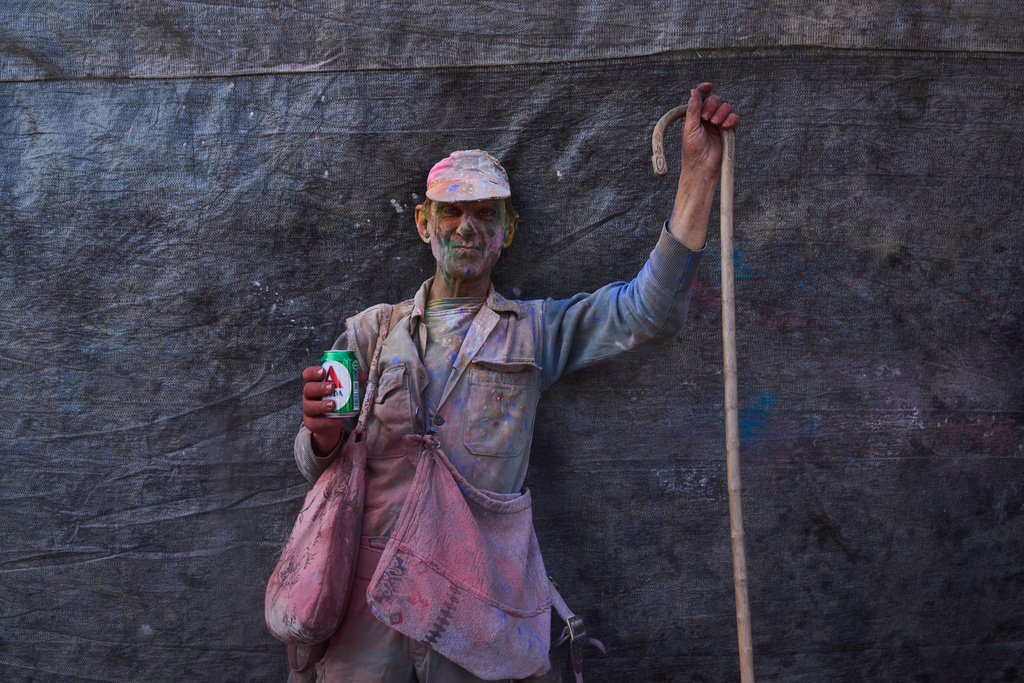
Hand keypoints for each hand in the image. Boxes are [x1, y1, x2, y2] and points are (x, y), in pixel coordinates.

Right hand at [302, 366, 344, 455]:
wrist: (331, 423)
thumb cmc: (336, 402)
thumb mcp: (344, 391)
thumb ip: (351, 383)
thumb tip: (363, 375)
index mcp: (315, 384)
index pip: (308, 374)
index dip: (313, 372)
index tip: (323, 371)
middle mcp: (309, 396)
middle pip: (308, 389)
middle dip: (319, 387)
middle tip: (332, 387)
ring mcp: (308, 410)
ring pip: (309, 406)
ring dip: (321, 405)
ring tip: (333, 404)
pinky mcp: (311, 423)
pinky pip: (315, 422)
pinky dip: (327, 421)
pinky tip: (336, 419)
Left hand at [667, 82, 740, 249]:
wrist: (702, 167)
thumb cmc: (692, 151)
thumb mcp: (689, 128)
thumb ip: (693, 110)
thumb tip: (693, 91)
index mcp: (695, 116)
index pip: (701, 97)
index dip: (704, 89)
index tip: (708, 86)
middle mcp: (707, 118)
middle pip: (714, 99)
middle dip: (711, 105)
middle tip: (706, 118)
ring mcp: (718, 124)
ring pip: (726, 107)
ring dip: (721, 112)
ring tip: (715, 124)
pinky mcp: (728, 131)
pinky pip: (734, 118)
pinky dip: (731, 119)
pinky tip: (725, 126)